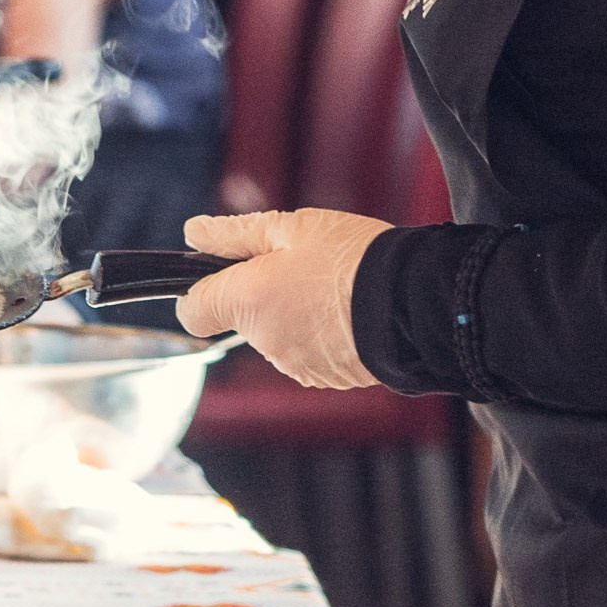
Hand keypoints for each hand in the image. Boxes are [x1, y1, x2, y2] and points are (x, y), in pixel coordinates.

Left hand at [179, 208, 389, 389]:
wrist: (414, 302)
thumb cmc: (356, 258)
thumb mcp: (293, 228)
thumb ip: (234, 234)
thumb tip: (193, 233)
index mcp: (248, 299)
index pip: (192, 312)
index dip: (204, 292)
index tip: (228, 275)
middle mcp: (264, 340)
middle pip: (242, 320)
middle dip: (263, 296)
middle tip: (304, 267)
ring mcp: (294, 364)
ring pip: (278, 337)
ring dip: (295, 316)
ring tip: (334, 290)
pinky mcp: (323, 378)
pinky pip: (309, 354)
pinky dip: (322, 337)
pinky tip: (349, 314)